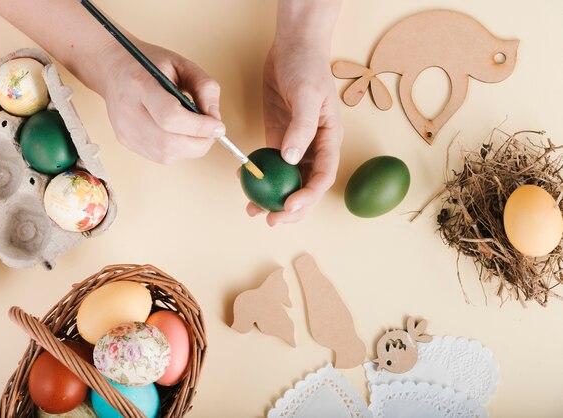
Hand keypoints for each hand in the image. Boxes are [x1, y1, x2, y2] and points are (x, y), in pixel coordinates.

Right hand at [96, 39, 224, 163]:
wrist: (113, 69)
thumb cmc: (148, 64)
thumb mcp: (182, 64)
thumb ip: (205, 87)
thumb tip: (215, 119)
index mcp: (140, 85)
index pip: (171, 117)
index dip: (200, 127)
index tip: (218, 126)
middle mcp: (128, 111)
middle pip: (169, 142)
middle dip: (200, 142)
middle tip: (212, 132)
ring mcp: (125, 130)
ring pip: (166, 154)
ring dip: (190, 148)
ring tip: (196, 131)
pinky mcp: (126, 141)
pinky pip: (160, 157)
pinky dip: (178, 149)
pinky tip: (179, 133)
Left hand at [249, 39, 342, 224]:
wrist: (293, 46)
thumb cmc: (307, 67)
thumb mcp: (307, 95)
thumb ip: (301, 128)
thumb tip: (291, 159)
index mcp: (329, 139)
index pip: (323, 176)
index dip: (308, 196)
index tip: (288, 208)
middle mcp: (314, 147)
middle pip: (305, 186)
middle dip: (290, 208)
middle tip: (270, 219)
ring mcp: (295, 144)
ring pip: (286, 180)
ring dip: (272, 198)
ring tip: (253, 210)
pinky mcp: (278, 137)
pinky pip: (270, 164)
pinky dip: (259, 176)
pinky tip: (242, 181)